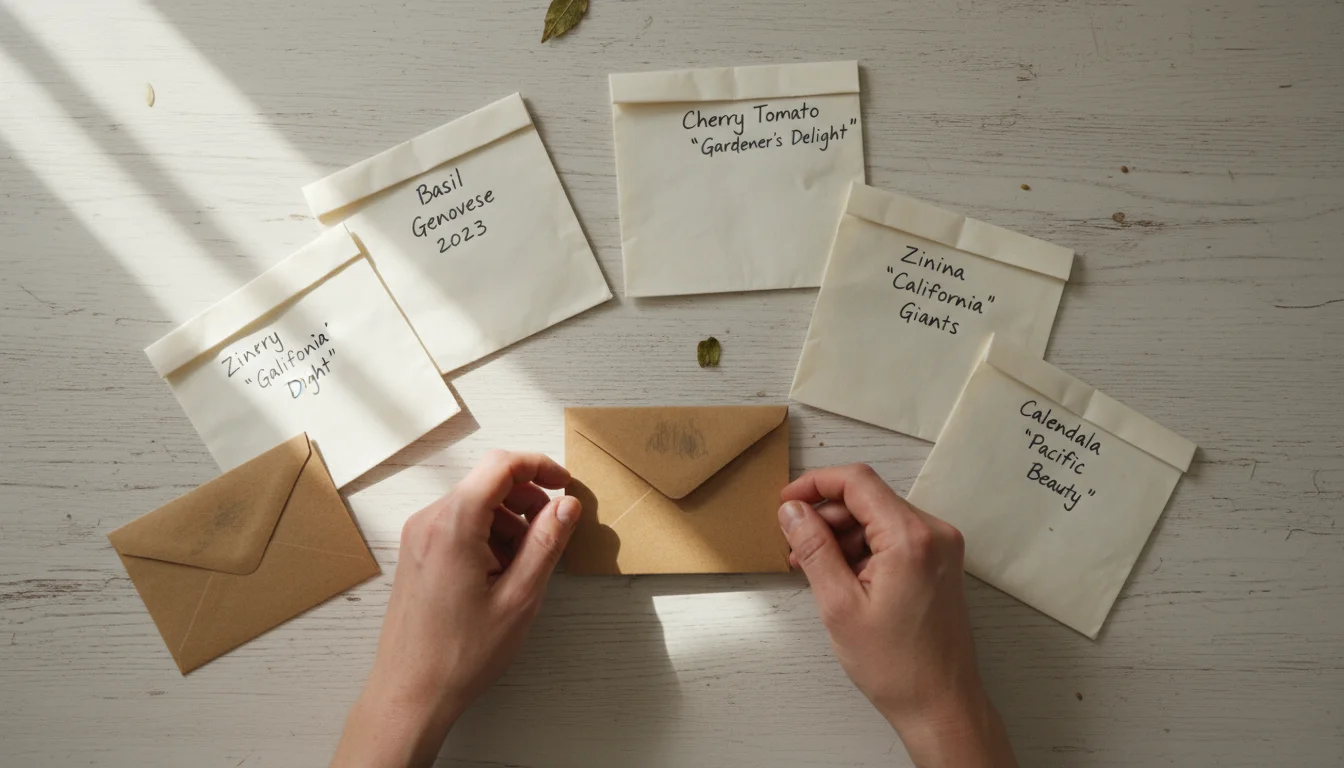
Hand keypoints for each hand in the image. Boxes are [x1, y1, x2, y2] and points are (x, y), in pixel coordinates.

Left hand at [333, 450, 581, 767]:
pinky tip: (500, 573)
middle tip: (552, 532)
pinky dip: (487, 534)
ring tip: (526, 563)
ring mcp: (418, 536)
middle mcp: (429, 521)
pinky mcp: (417, 552)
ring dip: (509, 520)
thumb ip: (546, 544)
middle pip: (487, 482)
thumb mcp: (519, 598)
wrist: (410, 692)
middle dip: (527, 498)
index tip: (565, 484)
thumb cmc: (461, 654)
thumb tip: (568, 505)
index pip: (500, 466)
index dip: (539, 466)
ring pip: (474, 504)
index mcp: (453, 525)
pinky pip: (458, 524)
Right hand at [778, 464, 1015, 767]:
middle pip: (868, 498)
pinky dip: (865, 548)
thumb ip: (814, 549)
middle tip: (795, 544)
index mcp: (911, 538)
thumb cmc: (896, 666)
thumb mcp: (839, 605)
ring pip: (879, 517)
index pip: (857, 481)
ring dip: (843, 534)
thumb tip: (792, 512)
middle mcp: (934, 533)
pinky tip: (843, 576)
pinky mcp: (940, 562)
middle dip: (826, 516)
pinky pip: (895, 537)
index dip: (815, 484)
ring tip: (815, 568)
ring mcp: (942, 547)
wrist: (941, 704)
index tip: (787, 502)